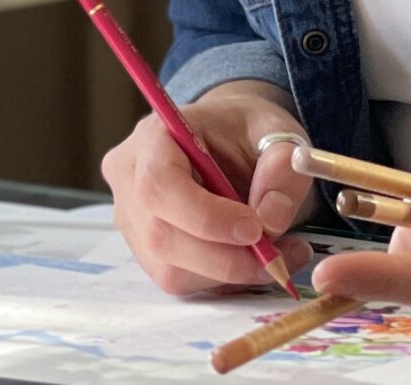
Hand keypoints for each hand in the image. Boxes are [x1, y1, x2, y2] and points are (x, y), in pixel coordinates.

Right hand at [102, 82, 313, 295]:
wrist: (228, 138)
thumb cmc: (244, 131)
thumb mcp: (276, 131)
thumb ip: (281, 166)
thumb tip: (272, 218)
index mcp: (152, 136)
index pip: (159, 185)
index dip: (205, 217)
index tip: (255, 229)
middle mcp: (129, 178)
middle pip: (160, 236)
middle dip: (224, 258)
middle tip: (277, 256)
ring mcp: (132, 218)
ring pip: (169, 269)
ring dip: (228, 273)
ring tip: (276, 255)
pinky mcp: (145, 250)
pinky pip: (179, 279)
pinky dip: (222, 279)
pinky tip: (252, 259)